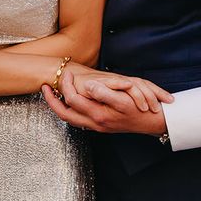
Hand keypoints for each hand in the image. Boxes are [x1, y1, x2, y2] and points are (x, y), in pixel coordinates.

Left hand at [42, 69, 170, 134]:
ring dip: (59, 106)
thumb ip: (105, 93)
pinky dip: (71, 109)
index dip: (64, 87)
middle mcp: (95, 123)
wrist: (155, 123)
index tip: (63, 75)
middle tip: (44, 87)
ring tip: (52, 93)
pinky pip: (79, 119)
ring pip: (71, 118)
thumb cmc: (142, 110)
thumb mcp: (124, 99)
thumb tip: (87, 86)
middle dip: (52, 101)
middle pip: (65, 114)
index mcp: (99, 115)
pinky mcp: (101, 124)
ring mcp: (97, 125)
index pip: (72, 101)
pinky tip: (70, 101)